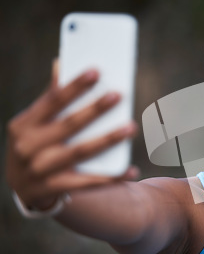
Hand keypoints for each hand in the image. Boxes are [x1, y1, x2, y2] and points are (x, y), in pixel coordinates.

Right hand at [6, 59, 137, 209]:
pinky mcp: (54, 189)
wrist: (21, 187)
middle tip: (119, 95)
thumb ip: (50, 98)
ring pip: (80, 152)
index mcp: (24, 124)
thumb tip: (61, 64)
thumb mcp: (34, 123)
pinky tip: (132, 170)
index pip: (52, 101)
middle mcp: (28, 146)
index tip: (97, 71)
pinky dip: (111, 177)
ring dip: (108, 139)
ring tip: (131, 127)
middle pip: (69, 124)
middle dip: (95, 109)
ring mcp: (40, 170)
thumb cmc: (34, 143)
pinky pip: (88, 183)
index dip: (75, 86)